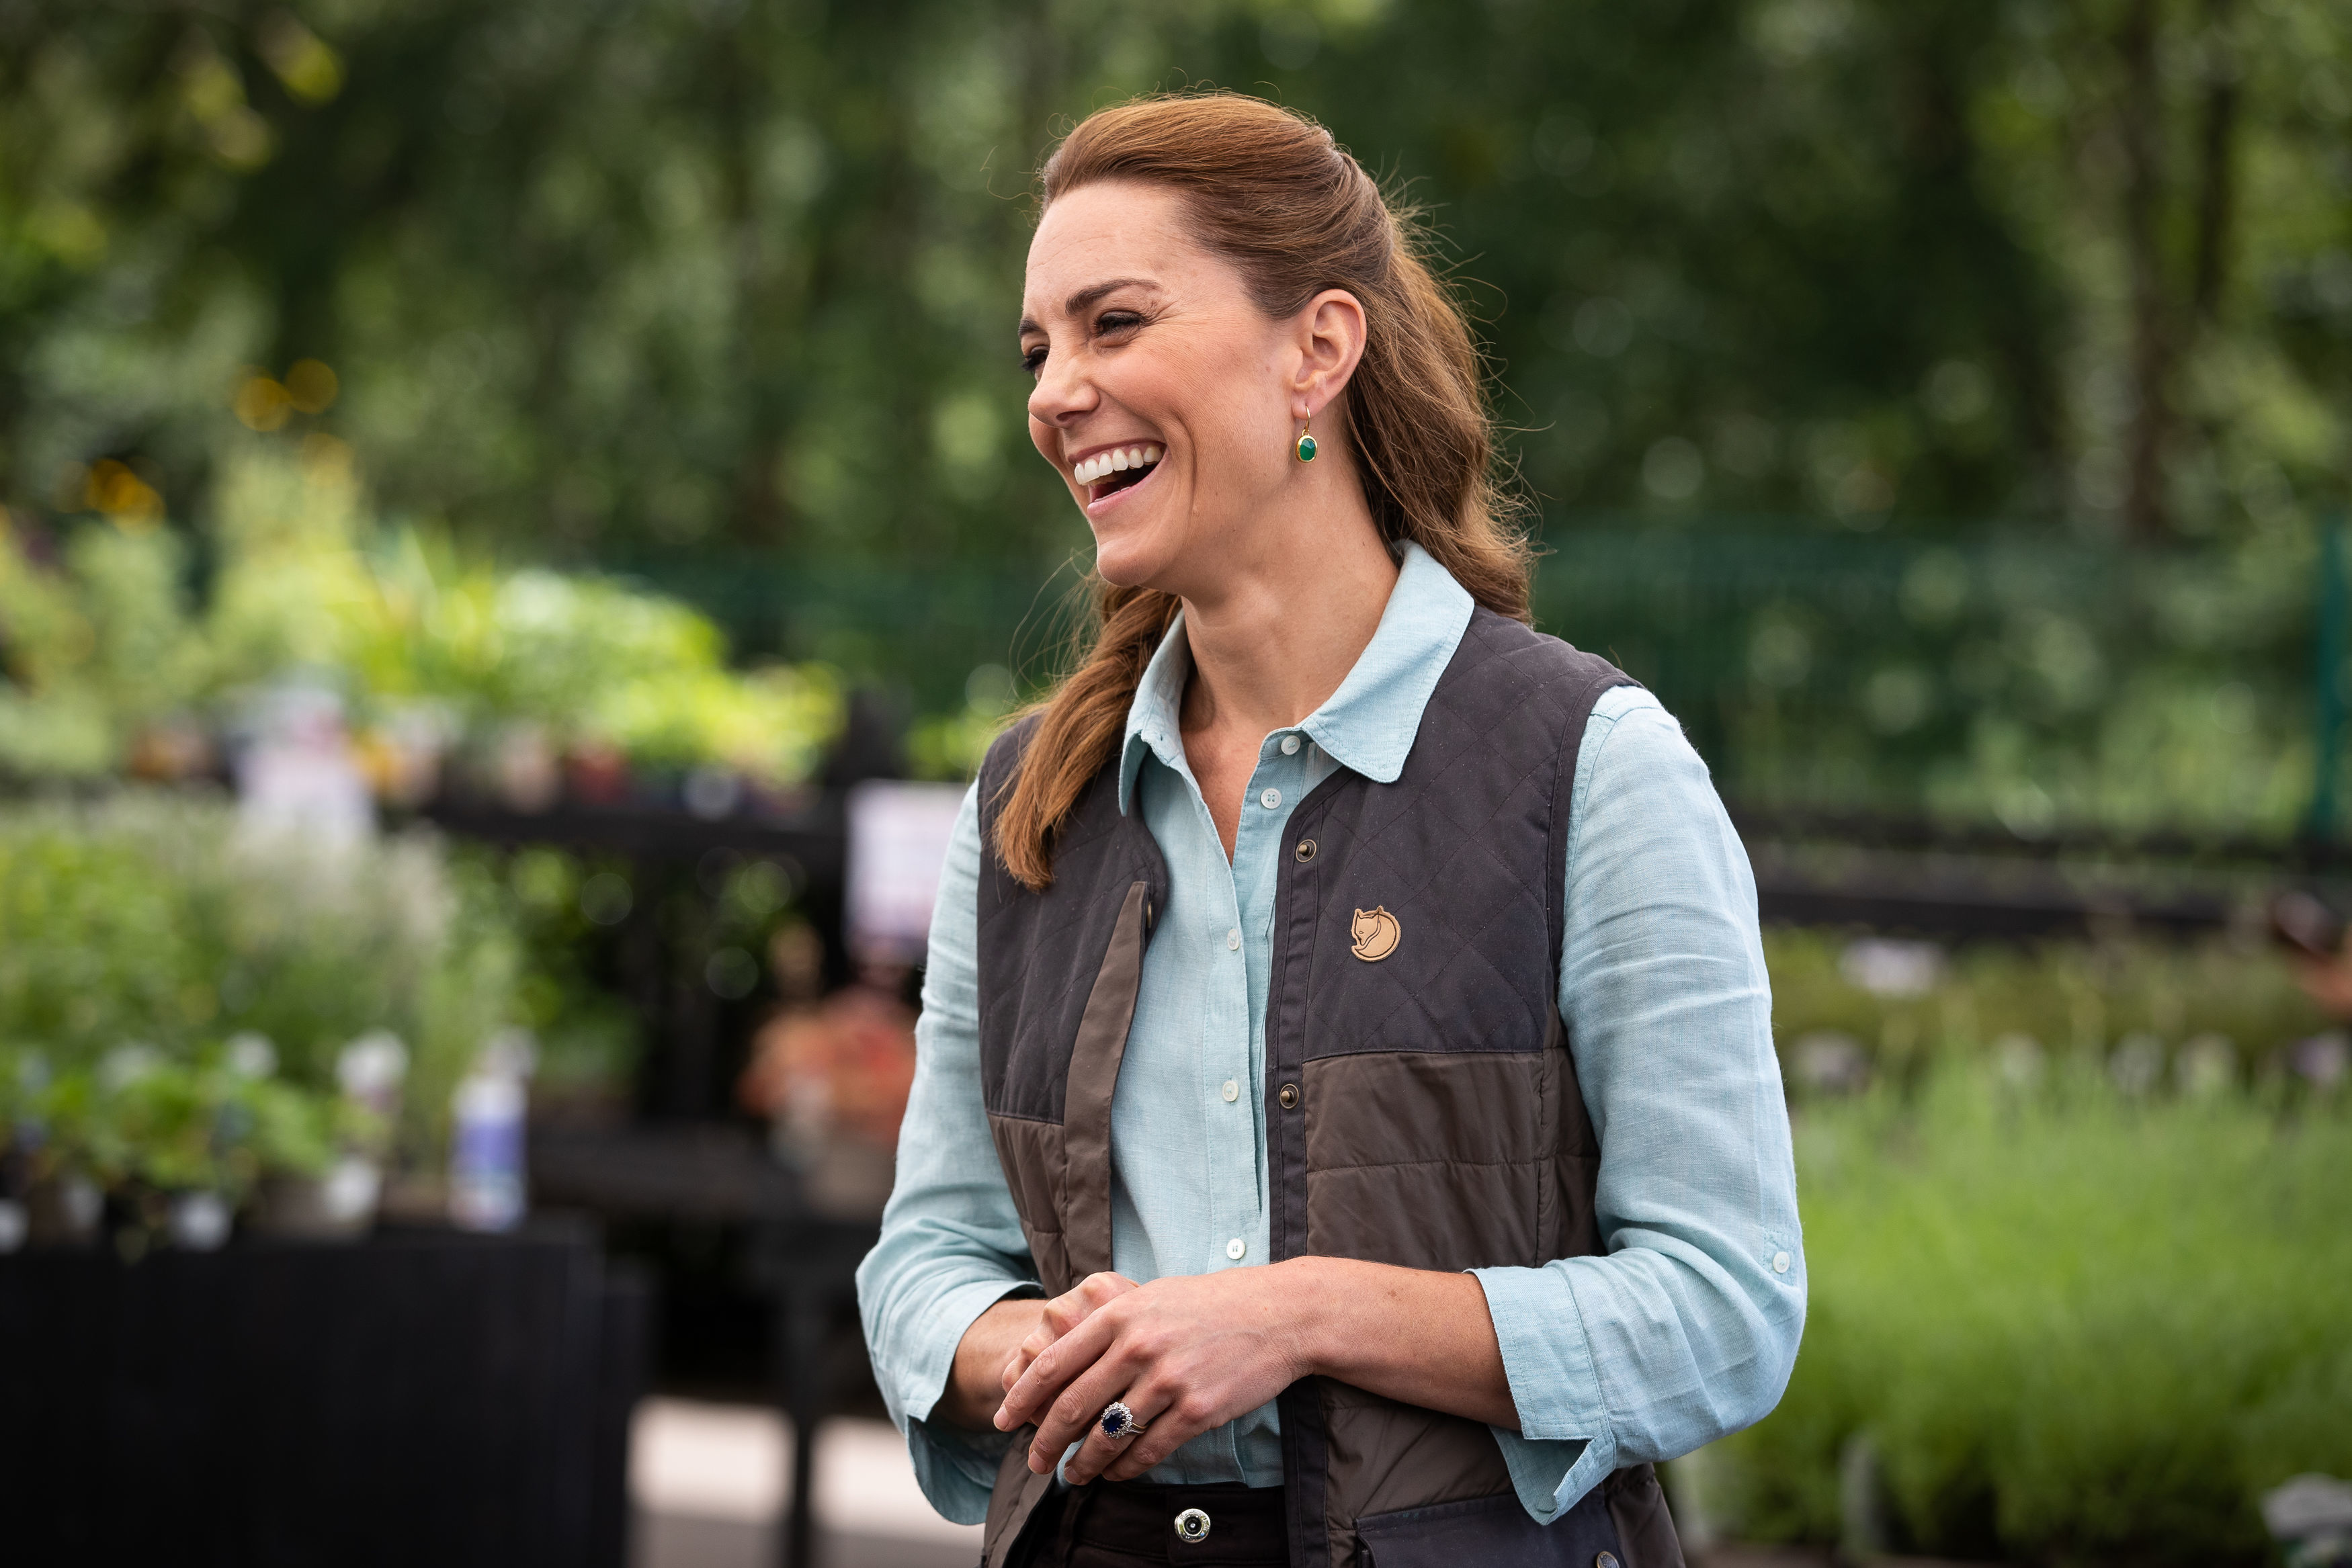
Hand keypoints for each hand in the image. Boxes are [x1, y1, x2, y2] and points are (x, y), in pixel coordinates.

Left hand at [993, 1264, 1309, 1484]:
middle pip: (1073, 1406)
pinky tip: (1117, 1474)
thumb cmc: (1210, 1304)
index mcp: (1119, 1315)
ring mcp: (1169, 1379)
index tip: (1003, 1419)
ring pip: (1109, 1435)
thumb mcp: (1151, 1297)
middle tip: (1034, 1461)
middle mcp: (1138, 1346)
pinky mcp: (1198, 1409)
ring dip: (1085, 1463)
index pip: (1053, 1363)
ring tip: (1074, 1476)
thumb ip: (1108, 1324)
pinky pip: (1150, 1449)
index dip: (1021, 1397)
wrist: (1278, 1314)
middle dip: (1045, 1441)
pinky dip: (1127, 1468)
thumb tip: (1063, 1360)